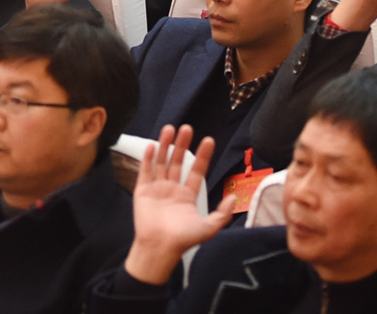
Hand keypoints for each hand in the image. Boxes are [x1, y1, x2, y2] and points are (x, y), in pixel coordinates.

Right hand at [123, 125, 238, 285]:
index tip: (209, 140)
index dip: (203, 156)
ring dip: (165, 145)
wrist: (160, 248)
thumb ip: (222, 214)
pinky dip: (148, 158)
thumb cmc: (183, 240)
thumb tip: (233, 197)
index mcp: (187, 195)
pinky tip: (151, 145)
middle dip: (182, 145)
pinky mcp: (142, 191)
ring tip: (170, 129)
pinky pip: (145, 171)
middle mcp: (172, 189)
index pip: (196, 170)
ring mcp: (157, 188)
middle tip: (187, 128)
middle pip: (178, 161)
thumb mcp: (208, 228)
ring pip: (161, 162)